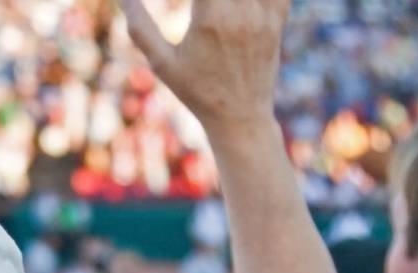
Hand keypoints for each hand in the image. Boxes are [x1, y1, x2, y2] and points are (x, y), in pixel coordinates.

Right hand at [120, 0, 286, 132]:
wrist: (240, 116)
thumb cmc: (196, 91)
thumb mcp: (162, 63)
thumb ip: (141, 28)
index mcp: (210, 19)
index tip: (186, 3)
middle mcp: (242, 12)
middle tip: (197, 6)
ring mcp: (264, 14)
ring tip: (212, 7)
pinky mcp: (277, 19)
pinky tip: (237, 4)